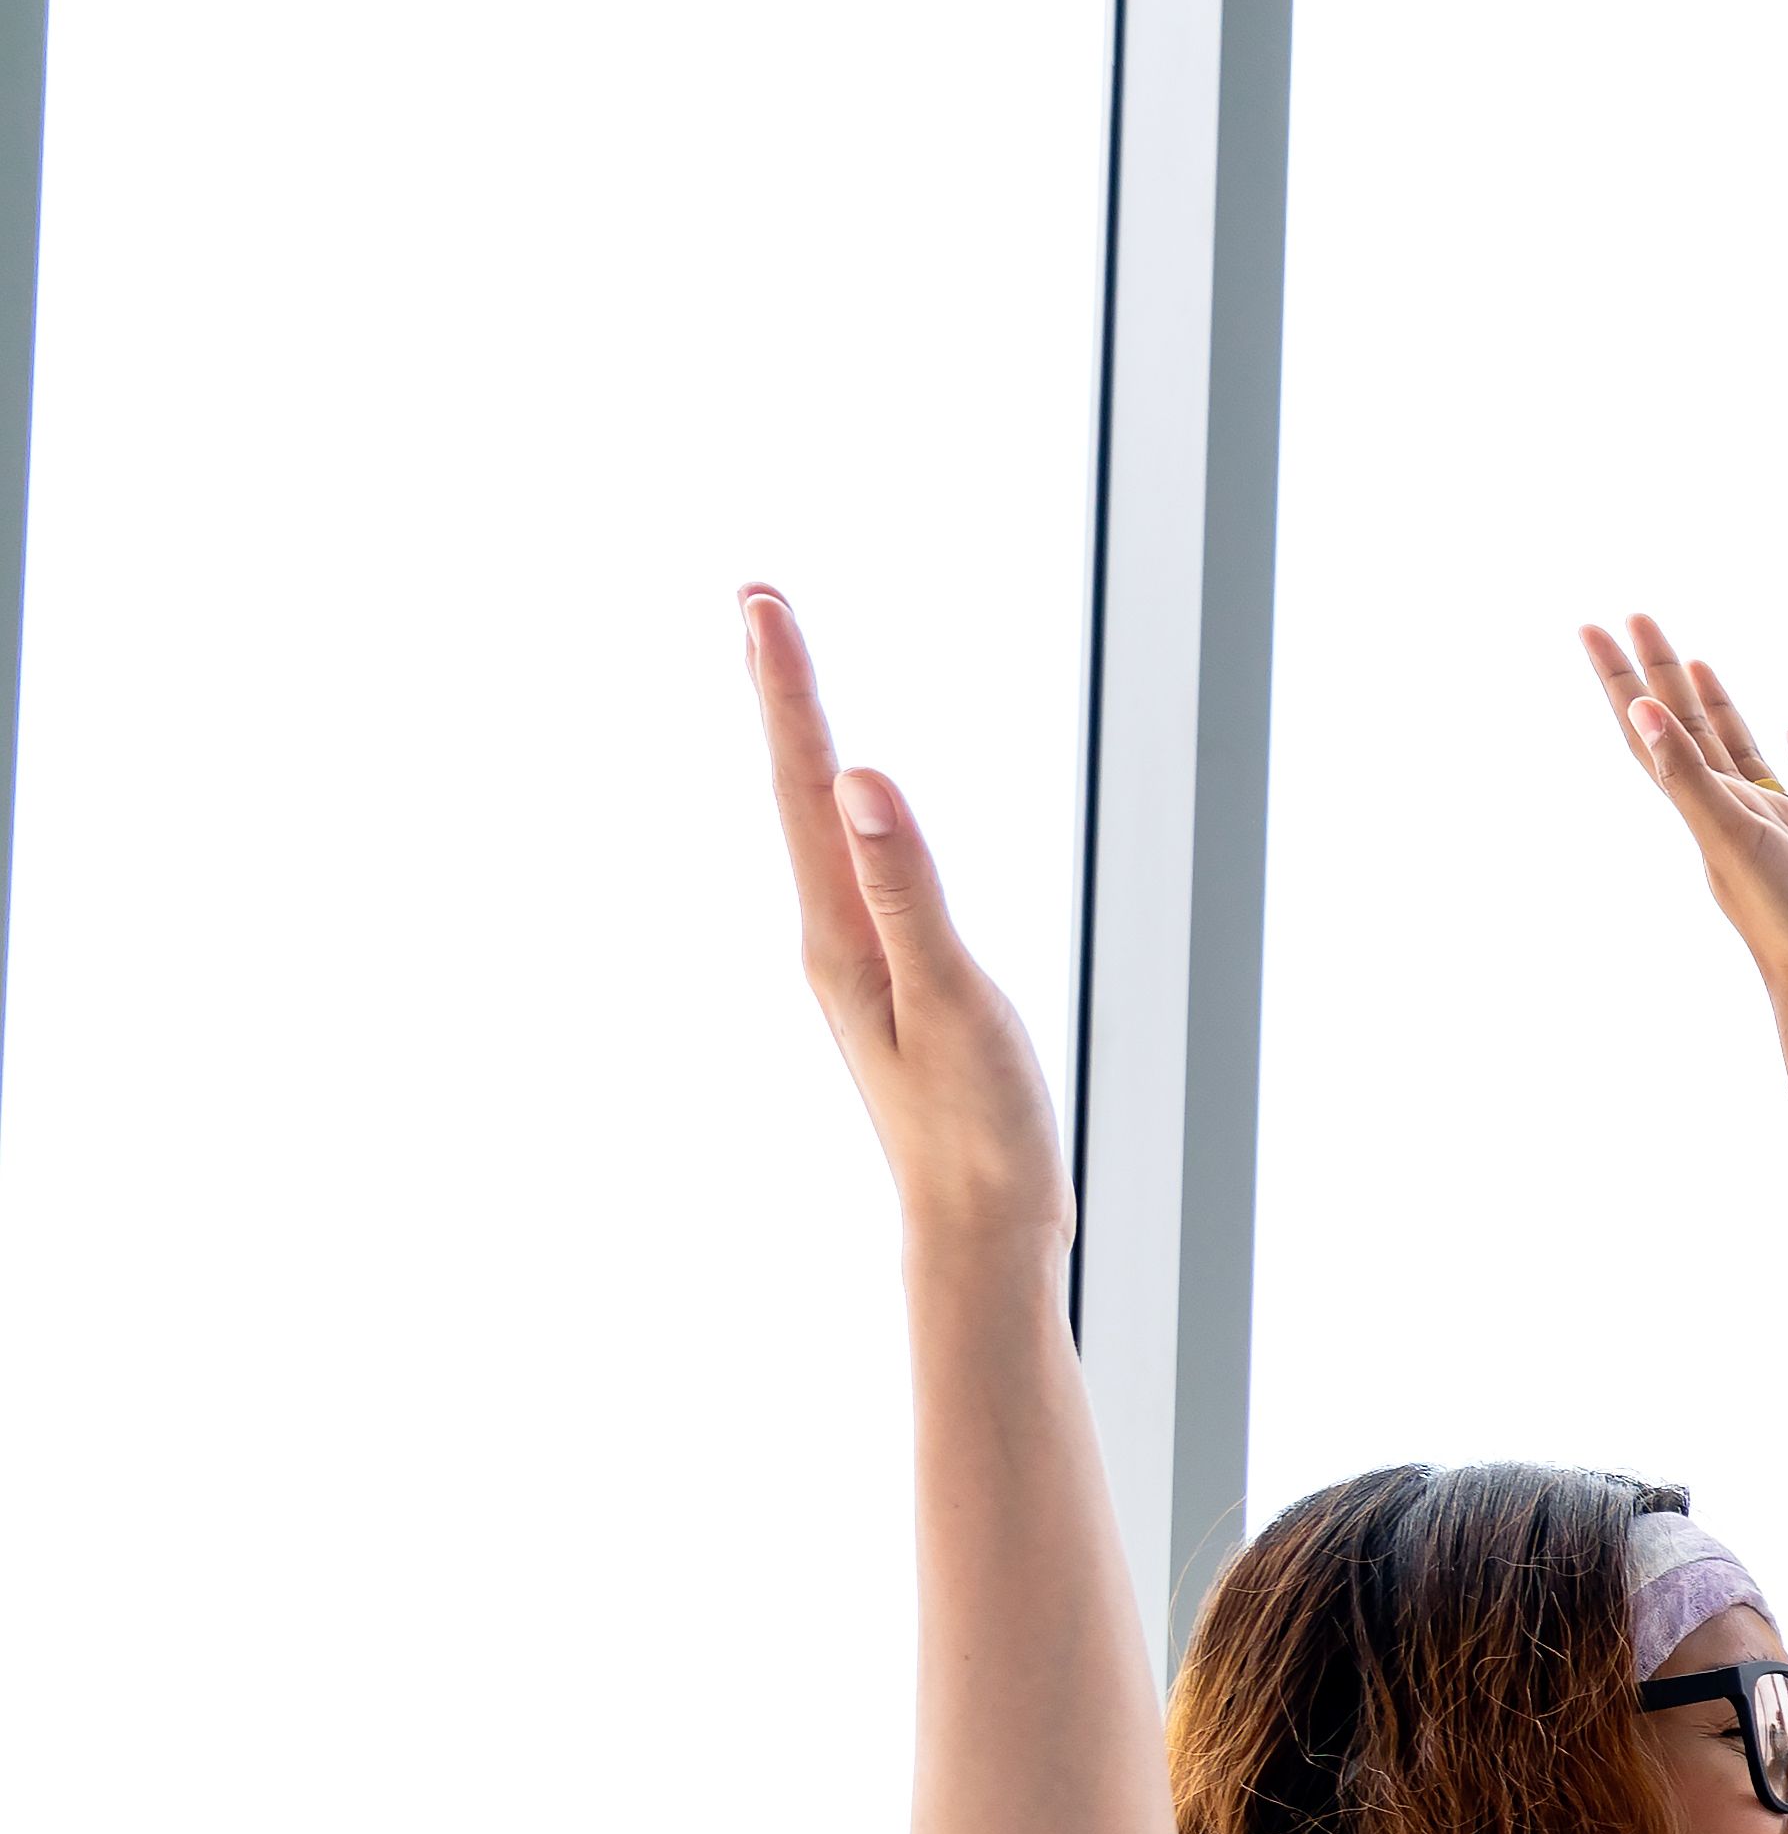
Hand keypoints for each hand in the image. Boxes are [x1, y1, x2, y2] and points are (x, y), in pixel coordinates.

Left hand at [748, 594, 1069, 1257]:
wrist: (980, 1232)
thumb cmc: (977, 1129)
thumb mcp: (950, 999)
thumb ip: (907, 889)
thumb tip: (861, 780)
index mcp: (838, 932)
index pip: (805, 783)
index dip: (789, 687)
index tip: (763, 600)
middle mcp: (833, 937)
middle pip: (797, 792)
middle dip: (783, 693)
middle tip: (760, 602)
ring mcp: (861, 963)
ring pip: (820, 828)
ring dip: (803, 744)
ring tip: (788, 677)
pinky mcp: (896, 985)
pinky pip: (860, 871)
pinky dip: (846, 812)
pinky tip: (854, 810)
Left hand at [1585, 611, 1787, 1015]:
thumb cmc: (1786, 921)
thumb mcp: (1730, 838)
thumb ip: (1687, 776)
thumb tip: (1640, 710)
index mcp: (1703, 809)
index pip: (1650, 730)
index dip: (1620, 680)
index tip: (1594, 629)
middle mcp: (1736, 813)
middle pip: (1688, 729)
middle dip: (1660, 674)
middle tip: (1637, 617)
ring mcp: (1786, 830)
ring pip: (1742, 753)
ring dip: (1717, 708)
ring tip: (1696, 663)